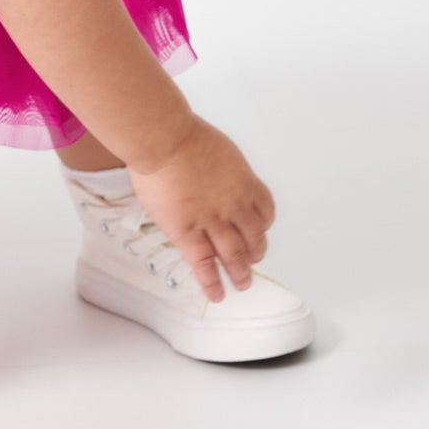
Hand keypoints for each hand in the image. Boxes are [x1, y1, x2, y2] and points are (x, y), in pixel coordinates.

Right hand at [127, 115, 275, 302]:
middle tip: (253, 261)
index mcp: (244, 182)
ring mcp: (212, 222)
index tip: (260, 231)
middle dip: (255, 253)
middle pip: (254, 237)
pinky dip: (212, 282)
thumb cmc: (182, 135)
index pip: (264, 210)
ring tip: (242, 284)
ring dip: (240, 273)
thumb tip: (216, 173)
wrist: (164, 139)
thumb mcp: (217, 148)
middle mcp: (234, 206)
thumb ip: (222, 167)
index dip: (263, 225)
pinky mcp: (188, 234)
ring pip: (235, 256)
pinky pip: (204, 266)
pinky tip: (216, 293)